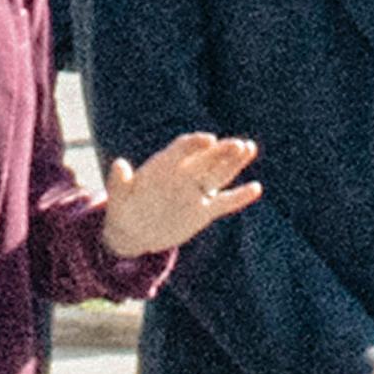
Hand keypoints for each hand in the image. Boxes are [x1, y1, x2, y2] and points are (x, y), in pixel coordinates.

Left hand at [99, 131, 262, 256]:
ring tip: (249, 148)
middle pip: (206, 158)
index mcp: (164, 165)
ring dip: (234, 162)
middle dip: (222, 151)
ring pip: (219, 174)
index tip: (208, 140)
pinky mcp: (204, 210)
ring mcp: (195, 191)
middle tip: (238, 144)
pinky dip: (240, 196)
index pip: (183, 148)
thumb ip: (119, 181)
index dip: (195, 144)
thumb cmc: (124, 209)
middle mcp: (183, 174)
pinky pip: (225, 202)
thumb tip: (118, 165)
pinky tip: (256, 188)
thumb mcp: (118, 198)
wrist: (133, 232)